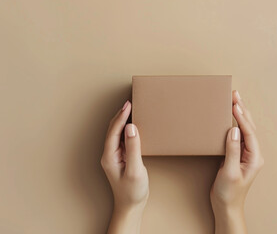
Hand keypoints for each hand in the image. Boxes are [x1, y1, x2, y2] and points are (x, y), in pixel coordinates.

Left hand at [101, 100, 148, 233]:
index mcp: (110, 156)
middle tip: (130, 102)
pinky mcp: (121, 158)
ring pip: (117, 133)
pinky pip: (123, 139)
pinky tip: (134, 126)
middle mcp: (110, 154)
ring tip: (131, 109)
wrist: (131, 205)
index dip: (121, 117)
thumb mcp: (135, 170)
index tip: (128, 105)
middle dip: (120, 115)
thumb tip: (131, 127)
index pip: (114, 131)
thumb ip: (133, 148)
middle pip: (113, 129)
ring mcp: (115, 156)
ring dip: (123, 120)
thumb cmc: (132, 191)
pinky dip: (127, 129)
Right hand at [210, 90, 263, 233]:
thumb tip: (233, 130)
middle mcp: (253, 154)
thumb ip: (232, 150)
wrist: (226, 206)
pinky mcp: (238, 155)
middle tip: (236, 94)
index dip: (241, 117)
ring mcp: (246, 154)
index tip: (234, 104)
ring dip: (240, 114)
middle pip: (249, 127)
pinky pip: (238, 135)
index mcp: (254, 157)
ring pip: (245, 129)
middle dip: (243, 110)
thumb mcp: (230, 171)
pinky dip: (235, 124)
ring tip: (234, 100)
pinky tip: (231, 117)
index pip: (249, 132)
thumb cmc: (229, 192)